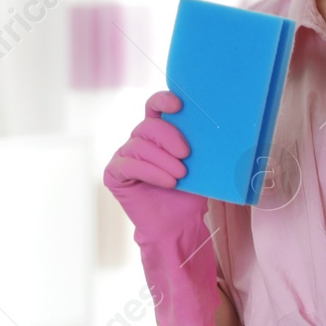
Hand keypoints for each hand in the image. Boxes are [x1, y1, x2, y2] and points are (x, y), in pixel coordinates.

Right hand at [104, 90, 210, 239]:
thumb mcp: (198, 164)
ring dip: (162, 160)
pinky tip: (168, 182)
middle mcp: (138, 140)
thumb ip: (195, 144)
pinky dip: (150, 172)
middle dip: (168, 136)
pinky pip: (128, 165)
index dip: (163, 100)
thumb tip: (210, 126)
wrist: (179, 224)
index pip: (154, 107)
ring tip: (180, 175)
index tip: (179, 105)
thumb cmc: (189, 193)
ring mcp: (124, 156)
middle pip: (148, 126)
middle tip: (186, 154)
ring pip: (139, 146)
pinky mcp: (114, 174)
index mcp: (158, 133)